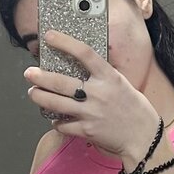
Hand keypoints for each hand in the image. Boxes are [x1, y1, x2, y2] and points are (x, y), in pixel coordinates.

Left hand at [24, 29, 159, 161]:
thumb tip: (84, 64)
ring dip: (40, 97)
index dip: (64, 42)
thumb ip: (103, 75)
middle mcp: (98, 93)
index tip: (49, 36)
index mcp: (109, 77)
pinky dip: (56, 122)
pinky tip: (55, 119)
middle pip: (61, 82)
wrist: (144, 138)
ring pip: (56, 103)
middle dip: (40, 77)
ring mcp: (91, 113)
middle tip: (30, 73)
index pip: (84, 53)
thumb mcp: (122, 84)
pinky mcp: (87, 131)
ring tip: (33, 93)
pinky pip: (63, 125)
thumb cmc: (135, 110)